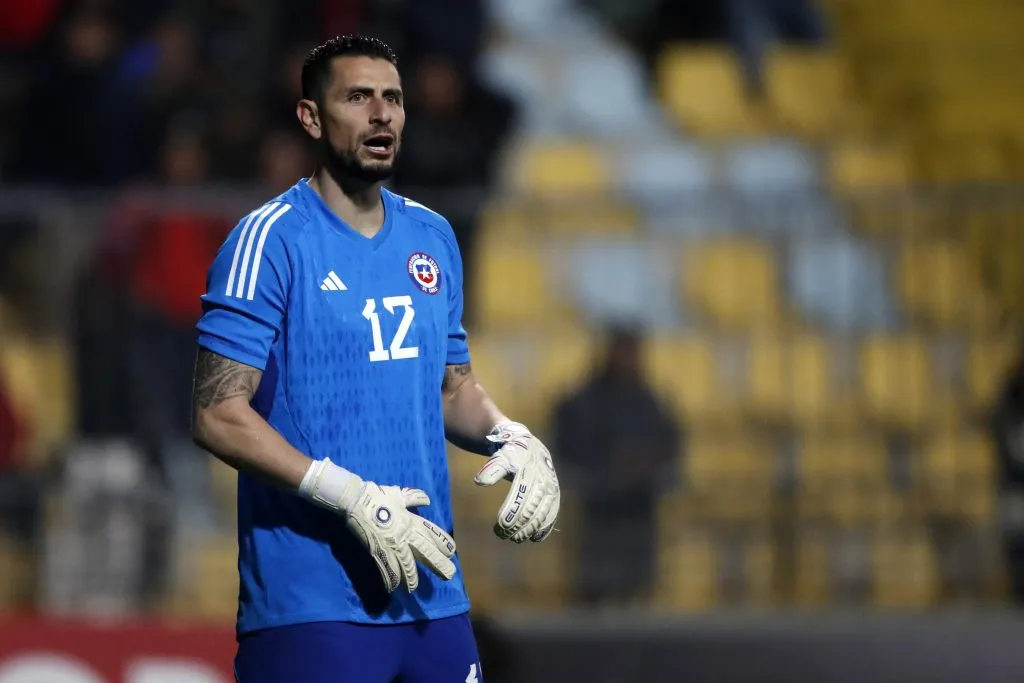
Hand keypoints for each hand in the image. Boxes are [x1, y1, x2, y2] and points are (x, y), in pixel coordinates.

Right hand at [301, 458, 456, 592]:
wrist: (356, 499)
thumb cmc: (378, 496)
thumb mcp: (399, 494)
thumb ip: (414, 498)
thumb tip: (427, 500)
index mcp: (412, 521)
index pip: (432, 534)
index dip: (443, 543)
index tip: (452, 552)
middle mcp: (405, 535)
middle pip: (425, 552)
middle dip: (438, 564)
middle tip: (449, 575)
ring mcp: (391, 544)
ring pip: (406, 565)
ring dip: (411, 578)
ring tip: (414, 589)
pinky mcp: (377, 551)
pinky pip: (386, 568)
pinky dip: (389, 579)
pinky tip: (392, 588)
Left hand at [475, 422, 559, 542]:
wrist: (532, 448)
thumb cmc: (513, 455)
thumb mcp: (501, 457)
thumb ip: (491, 469)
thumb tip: (479, 482)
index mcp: (529, 473)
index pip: (519, 499)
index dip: (510, 515)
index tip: (499, 527)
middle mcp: (543, 483)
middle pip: (530, 510)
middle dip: (517, 526)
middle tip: (503, 535)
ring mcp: (551, 491)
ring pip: (542, 515)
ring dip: (529, 530)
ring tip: (516, 538)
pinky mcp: (554, 497)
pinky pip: (552, 515)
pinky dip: (545, 528)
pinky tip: (535, 538)